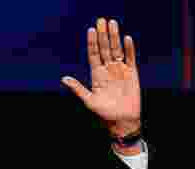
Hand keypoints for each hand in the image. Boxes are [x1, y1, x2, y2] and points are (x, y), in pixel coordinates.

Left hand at [62, 18, 141, 138]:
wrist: (122, 121)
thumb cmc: (104, 113)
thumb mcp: (89, 100)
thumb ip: (77, 88)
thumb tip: (63, 78)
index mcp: (96, 75)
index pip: (93, 54)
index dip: (92, 42)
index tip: (90, 30)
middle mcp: (108, 70)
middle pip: (105, 48)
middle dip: (103, 35)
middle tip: (101, 20)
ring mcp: (120, 70)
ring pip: (117, 49)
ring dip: (115, 37)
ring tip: (112, 23)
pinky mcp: (132, 73)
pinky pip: (131, 58)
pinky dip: (129, 49)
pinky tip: (126, 39)